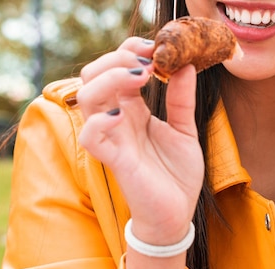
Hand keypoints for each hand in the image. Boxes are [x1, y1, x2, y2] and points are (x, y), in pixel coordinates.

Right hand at [76, 37, 203, 244]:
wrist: (177, 214)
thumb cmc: (177, 175)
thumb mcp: (185, 131)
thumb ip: (182, 101)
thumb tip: (187, 66)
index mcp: (134, 111)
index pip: (116, 69)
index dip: (130, 51)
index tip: (156, 48)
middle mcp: (118, 121)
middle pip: (94, 75)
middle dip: (117, 59)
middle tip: (148, 61)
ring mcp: (114, 139)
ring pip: (86, 98)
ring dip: (110, 79)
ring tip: (141, 77)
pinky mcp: (115, 161)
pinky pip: (90, 137)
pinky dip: (100, 121)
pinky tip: (122, 114)